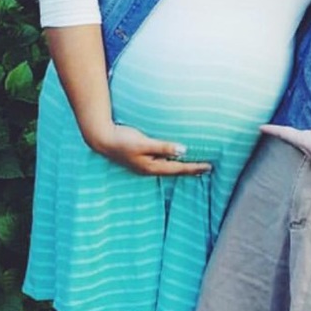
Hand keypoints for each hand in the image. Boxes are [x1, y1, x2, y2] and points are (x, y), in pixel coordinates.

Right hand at [84, 122, 210, 175]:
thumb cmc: (122, 140)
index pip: (178, 169)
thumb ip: (163, 147)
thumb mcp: (143, 143)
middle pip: (175, 171)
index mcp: (151, 167)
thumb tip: (184, 150)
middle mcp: (149, 168)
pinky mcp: (141, 158)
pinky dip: (172, 162)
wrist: (101, 139)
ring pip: (168, 168)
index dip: (194, 168)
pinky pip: (162, 163)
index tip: (209, 167)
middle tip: (207, 169)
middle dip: (190, 170)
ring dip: (182, 167)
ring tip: (194, 167)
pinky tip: (173, 159)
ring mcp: (144, 164)